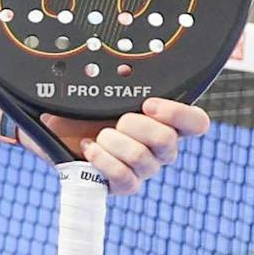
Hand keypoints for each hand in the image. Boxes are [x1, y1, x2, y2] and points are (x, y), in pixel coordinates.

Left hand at [36, 96, 212, 195]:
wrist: (57, 129)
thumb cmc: (85, 109)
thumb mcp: (105, 88)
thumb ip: (126, 80)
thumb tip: (128, 69)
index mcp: (166, 121)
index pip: (196, 123)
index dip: (178, 114)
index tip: (148, 104)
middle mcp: (160, 147)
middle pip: (167, 140)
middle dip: (134, 126)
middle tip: (115, 121)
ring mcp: (144, 168)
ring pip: (141, 158)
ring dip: (113, 142)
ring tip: (98, 136)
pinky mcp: (124, 185)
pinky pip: (124, 178)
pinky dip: (103, 160)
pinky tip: (90, 148)